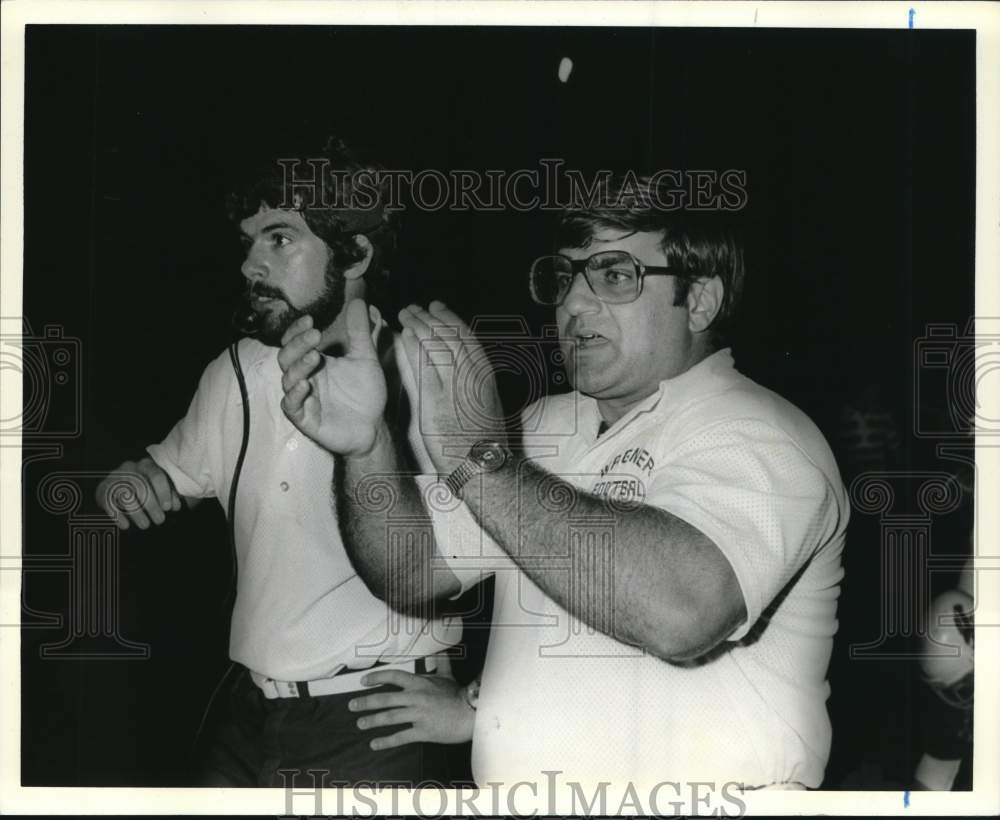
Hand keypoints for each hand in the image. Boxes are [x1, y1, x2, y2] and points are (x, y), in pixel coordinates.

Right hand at [95, 456, 181, 529]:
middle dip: (151, 505)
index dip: (163, 492)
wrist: (117, 484)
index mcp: (146, 465)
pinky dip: (117, 515)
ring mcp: (115, 477)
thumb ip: (169, 494)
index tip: (168, 507)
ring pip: (126, 495)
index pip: (156, 475)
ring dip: (137, 512)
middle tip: (159, 520)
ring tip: (145, 524)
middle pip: (141, 486)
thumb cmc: (144, 485)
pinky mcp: (103, 488)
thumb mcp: (158, 486)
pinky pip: (109, 502)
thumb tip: (175, 506)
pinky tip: (125, 525)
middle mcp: (130, 468)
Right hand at [279, 299, 387, 456]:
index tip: (311, 320)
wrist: (373, 427)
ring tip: (315, 357)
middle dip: (298, 344)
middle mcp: (304, 377)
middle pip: (286, 356)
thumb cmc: (366, 394)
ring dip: (299, 366)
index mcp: (315, 361)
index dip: (297, 330)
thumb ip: (362, 333)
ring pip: (287, 378)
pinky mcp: (304, 418)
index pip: (295, 341)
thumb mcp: (366, 359)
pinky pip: (291, 405)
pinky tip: (305, 385)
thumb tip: (361, 302)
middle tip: (316, 335)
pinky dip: (295, 394)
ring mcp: (302, 398)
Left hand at [348, 669, 474, 749]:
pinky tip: (375, 744)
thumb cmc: (459, 695)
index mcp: (420, 683)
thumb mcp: (449, 676)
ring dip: (372, 721)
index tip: (364, 681)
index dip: (377, 678)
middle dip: (366, 702)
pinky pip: (400, 736)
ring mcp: (418, 715)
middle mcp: (415, 697)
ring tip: (360, 724)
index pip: (393, 676)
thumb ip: (441, 663)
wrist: (471, 713)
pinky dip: (386, 741)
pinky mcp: (423, 731)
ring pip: (389, 717)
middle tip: (352, 705)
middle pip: (385, 699)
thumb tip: (441, 651)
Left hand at [398, 301, 504, 473]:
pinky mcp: (433, 401)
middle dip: (429, 317)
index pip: (466, 336)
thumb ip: (475, 381)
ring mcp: (451, 387)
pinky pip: (421, 366)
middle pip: (448, 335)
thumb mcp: (488, 403)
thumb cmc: (486, 439)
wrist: (483, 465)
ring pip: (434, 345)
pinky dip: (412, 347)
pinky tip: (403, 336)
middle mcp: (470, 375)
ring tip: (405, 315)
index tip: (437, 307)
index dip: (449, 317)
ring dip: (418, 325)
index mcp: (484, 374)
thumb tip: (464, 365)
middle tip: (414, 307)